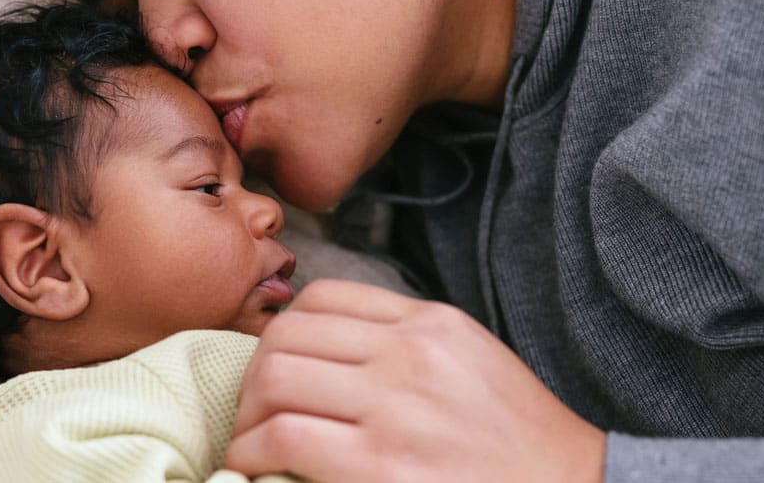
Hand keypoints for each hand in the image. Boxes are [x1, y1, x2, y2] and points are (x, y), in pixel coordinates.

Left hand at [225, 279, 605, 481]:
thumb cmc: (517, 441)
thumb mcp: (471, 362)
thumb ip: (408, 346)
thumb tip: (329, 352)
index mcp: (432, 324)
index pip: (324, 297)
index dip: (283, 332)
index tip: (278, 368)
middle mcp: (410, 353)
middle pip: (287, 335)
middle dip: (252, 375)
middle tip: (252, 412)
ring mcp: (395, 407)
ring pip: (275, 378)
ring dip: (245, 415)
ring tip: (249, 443)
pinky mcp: (381, 464)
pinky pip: (286, 437)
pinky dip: (252, 452)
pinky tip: (253, 469)